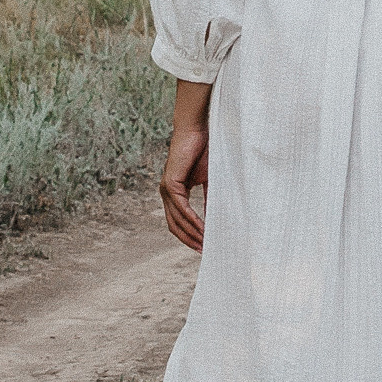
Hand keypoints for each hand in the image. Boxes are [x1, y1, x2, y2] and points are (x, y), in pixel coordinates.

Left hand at [159, 79, 211, 251]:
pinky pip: (180, 208)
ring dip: (192, 233)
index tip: (204, 247)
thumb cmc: (205, 149)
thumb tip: (215, 219)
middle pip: (175, 225)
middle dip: (189, 240)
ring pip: (177, 220)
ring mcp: (166, 188)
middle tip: (205, 253)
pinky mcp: (170, 183)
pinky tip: (202, 228)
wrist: (198, 128)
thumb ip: (210, 199)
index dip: (190, 235)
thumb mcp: (210, 180)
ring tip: (206, 244)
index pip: (179, 221)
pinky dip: (191, 220)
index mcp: (175, 192)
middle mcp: (167, 192)